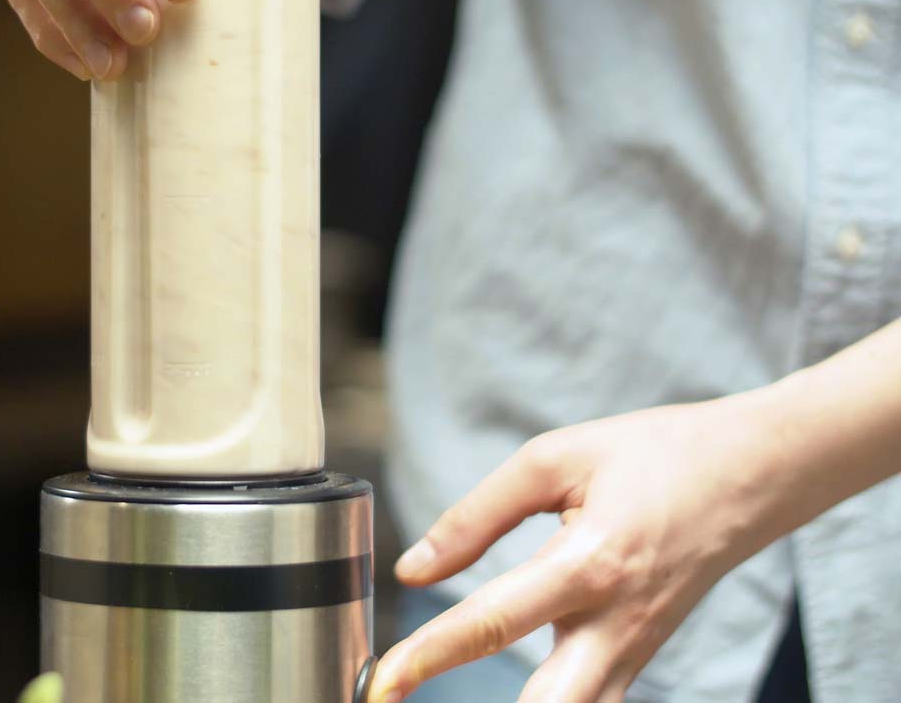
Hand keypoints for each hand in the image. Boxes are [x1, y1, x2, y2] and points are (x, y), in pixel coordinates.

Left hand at [369, 390, 793, 702]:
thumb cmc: (653, 455)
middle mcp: (616, 624)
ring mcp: (634, 651)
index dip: (428, 656)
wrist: (753, 473)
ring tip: (442, 701)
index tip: (381, 681)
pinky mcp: (639, 658)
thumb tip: (413, 571)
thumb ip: (476, 517)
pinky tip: (514, 696)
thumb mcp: (555, 460)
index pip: (492, 623)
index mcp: (589, 564)